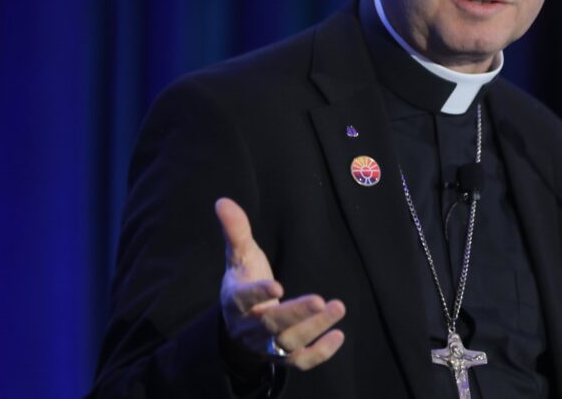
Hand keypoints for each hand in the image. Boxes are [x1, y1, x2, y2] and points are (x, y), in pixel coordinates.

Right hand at [215, 197, 345, 369]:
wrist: (240, 324)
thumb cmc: (244, 281)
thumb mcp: (240, 256)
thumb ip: (236, 231)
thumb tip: (222, 201)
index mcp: (236, 301)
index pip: (244, 299)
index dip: (259, 293)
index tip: (277, 285)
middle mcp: (250, 327)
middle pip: (271, 325)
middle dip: (296, 314)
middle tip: (320, 300)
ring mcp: (266, 345)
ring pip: (288, 344)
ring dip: (314, 329)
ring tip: (338, 306)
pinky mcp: (283, 357)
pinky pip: (300, 361)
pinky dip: (320, 354)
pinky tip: (339, 335)